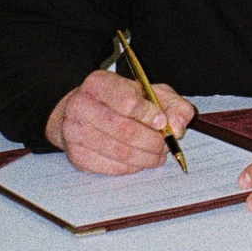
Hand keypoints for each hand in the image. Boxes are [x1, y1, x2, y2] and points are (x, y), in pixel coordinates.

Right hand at [48, 68, 195, 176]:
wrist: (84, 115)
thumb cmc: (122, 102)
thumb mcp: (151, 94)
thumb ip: (173, 106)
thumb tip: (177, 127)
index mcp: (100, 83)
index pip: (127, 101)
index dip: (149, 114)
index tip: (162, 122)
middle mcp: (81, 105)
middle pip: (125, 130)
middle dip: (152, 141)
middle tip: (165, 145)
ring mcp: (74, 131)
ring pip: (120, 152)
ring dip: (146, 157)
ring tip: (156, 154)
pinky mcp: (76, 155)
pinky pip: (111, 167)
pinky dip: (132, 167)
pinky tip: (139, 160)